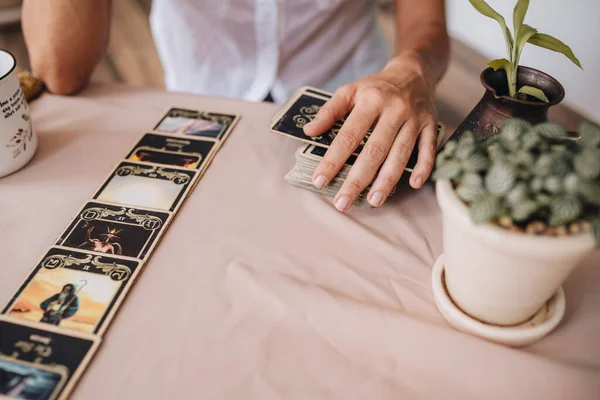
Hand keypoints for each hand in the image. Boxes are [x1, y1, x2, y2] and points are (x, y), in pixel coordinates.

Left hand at [303, 52, 437, 211]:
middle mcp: (394, 110)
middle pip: (374, 150)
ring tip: (373, 201)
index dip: (333, 160)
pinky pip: (428, 149)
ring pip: (401, 154)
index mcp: (371, 101)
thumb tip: (309, 131)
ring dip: (387, 180)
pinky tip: (413, 184)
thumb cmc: (376, 87)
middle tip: (343, 202)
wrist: (413, 73)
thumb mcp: (349, 90)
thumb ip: (329, 111)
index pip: (348, 136)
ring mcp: (414, 119)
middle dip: (357, 179)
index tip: (320, 180)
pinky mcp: (431, 126)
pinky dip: (423, 167)